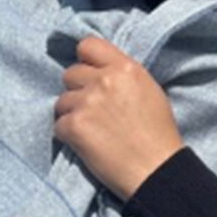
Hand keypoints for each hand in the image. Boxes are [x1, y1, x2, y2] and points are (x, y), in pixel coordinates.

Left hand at [53, 36, 183, 200]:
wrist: (157, 170)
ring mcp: (87, 102)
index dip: (85, 62)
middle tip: (93, 112)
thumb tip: (99, 72)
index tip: (89, 76)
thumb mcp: (149, 91)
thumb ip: (122, 76)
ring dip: (72, 115)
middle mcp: (104, 80)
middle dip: (78, 91)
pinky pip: (58, 125)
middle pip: (70, 74)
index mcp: (125, 68)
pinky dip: (68, 136)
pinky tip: (87, 145)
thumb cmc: (158, 135)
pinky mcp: (75, 126)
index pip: (88, 45)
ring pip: (61, 101)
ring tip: (93, 131)